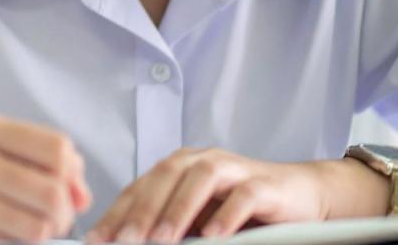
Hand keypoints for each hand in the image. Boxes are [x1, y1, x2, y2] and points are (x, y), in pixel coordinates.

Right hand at [0, 115, 92, 240]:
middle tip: (59, 216)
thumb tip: (82, 193)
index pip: (54, 147)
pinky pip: (10, 244)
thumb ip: (35, 157)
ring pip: (36, 226)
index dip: (74, 173)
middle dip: (66, 211)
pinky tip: (9, 233)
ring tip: (36, 227)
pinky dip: (20, 243)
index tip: (73, 188)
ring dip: (46, 232)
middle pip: (50, 191)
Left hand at [86, 148, 331, 243]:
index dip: (118, 212)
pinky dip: (227, 215)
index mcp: (181, 167)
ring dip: (179, 209)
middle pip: (166, 176)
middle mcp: (204, 160)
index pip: (142, 185)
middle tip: (125, 241)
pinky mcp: (265, 185)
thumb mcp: (198, 218)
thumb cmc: (242, 207)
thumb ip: (170, 227)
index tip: (98, 239)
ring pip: (201, 179)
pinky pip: (244, 196)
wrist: (300, 195)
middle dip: (142, 210)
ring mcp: (235, 169)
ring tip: (162, 240)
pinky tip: (213, 235)